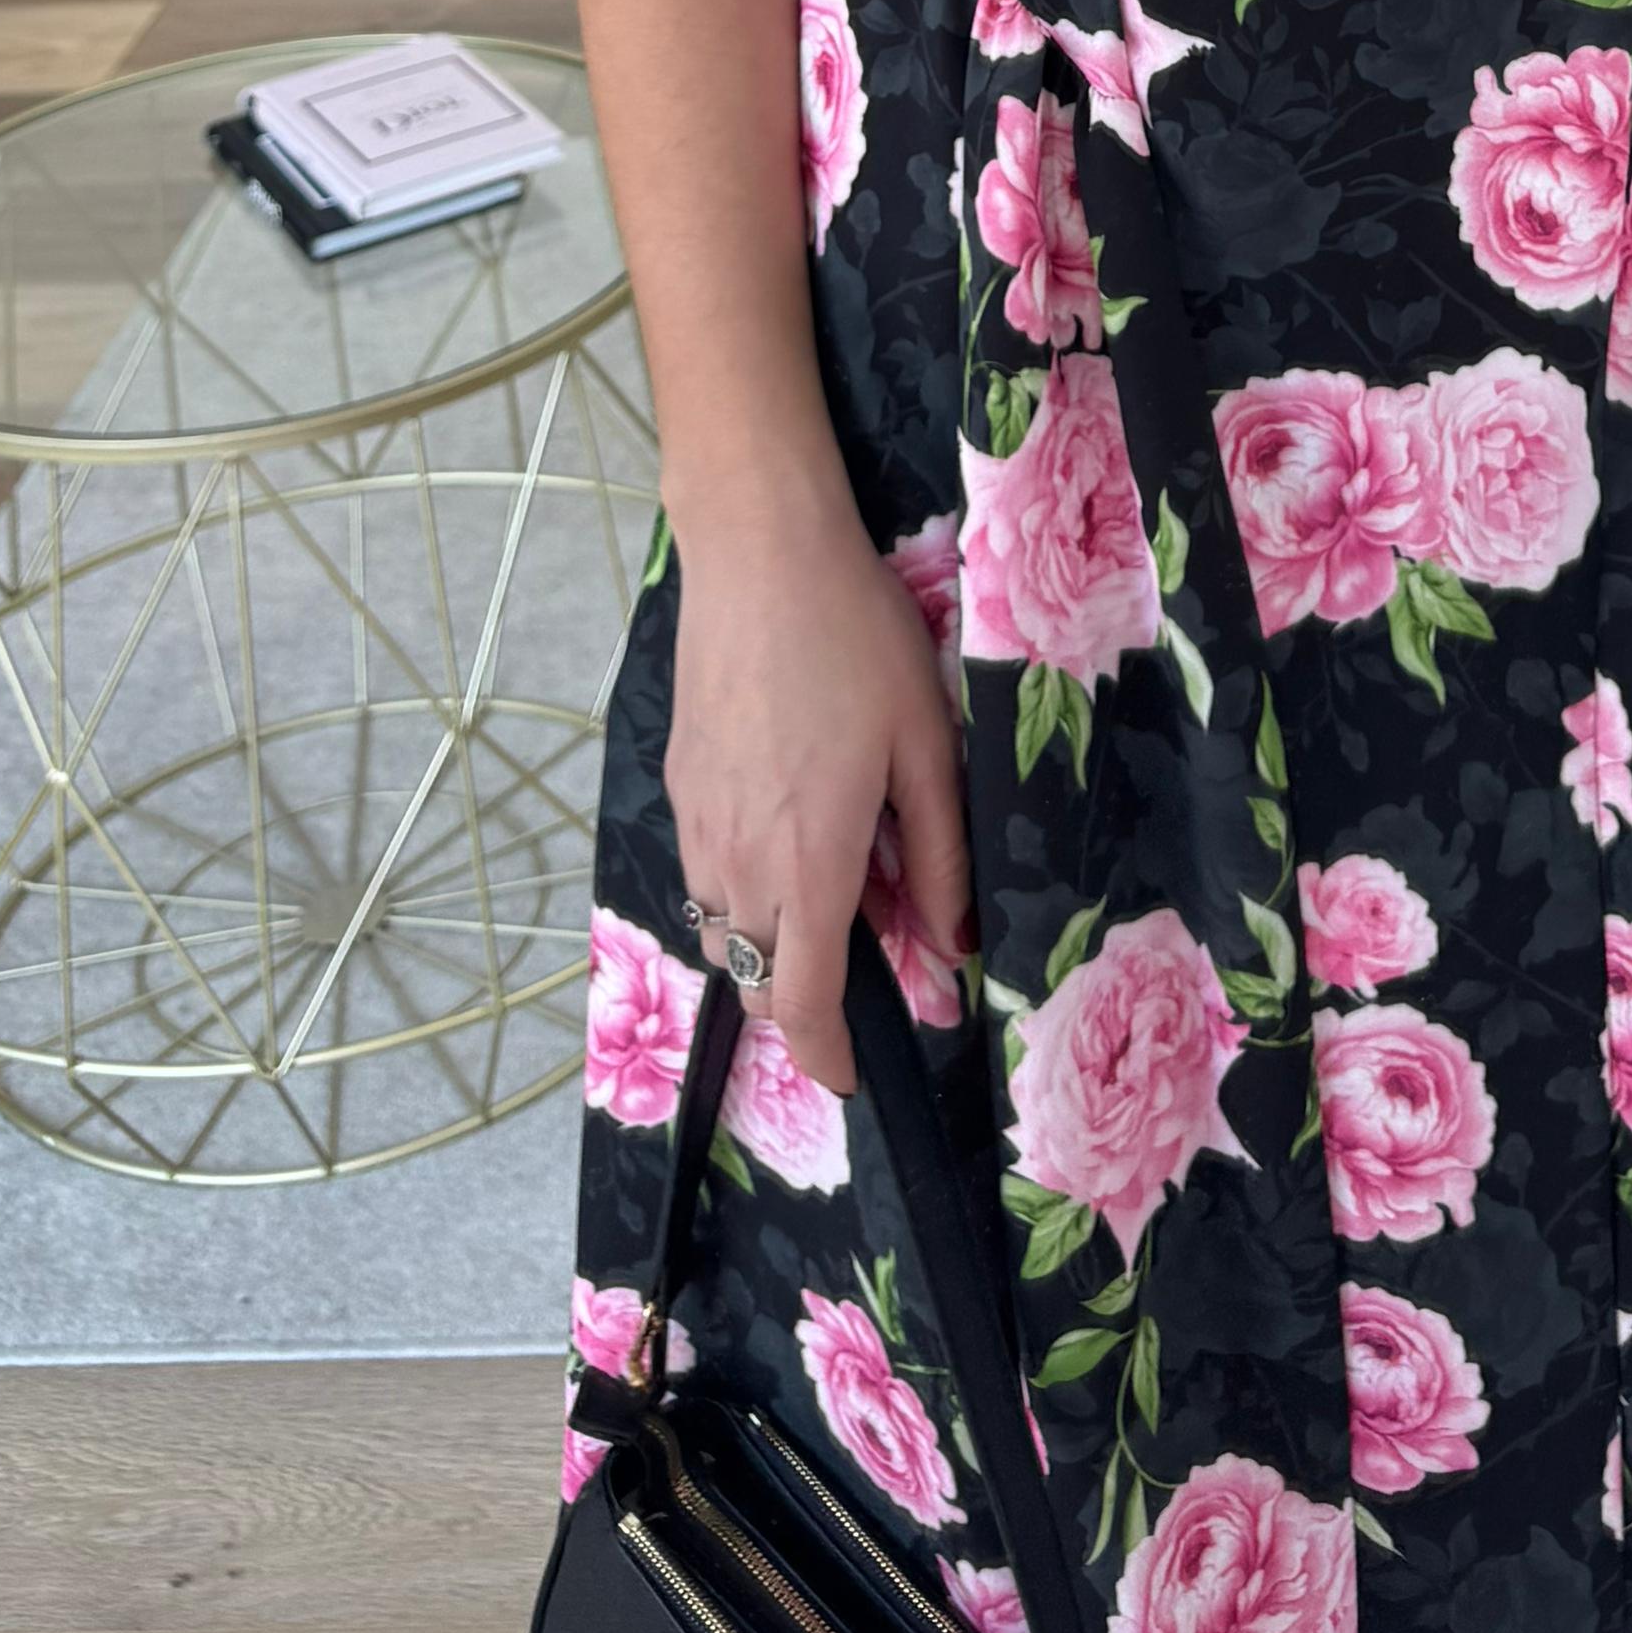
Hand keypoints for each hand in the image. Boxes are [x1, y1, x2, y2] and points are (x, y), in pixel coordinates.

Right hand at [663, 489, 970, 1099]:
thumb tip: (953, 945)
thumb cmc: (857, 640)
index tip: (853, 1078)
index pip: (802, 1005)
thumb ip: (938, 856)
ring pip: (724, 928)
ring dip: (769, 940)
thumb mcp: (925, 745)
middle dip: (803, 999)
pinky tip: (785, 824)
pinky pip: (705, 872)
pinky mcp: (678, 785)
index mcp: (810, 864)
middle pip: (758, 978)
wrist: (758, 554)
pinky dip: (742, 886)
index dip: (828, 1057)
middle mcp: (739, 862)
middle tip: (862, 965)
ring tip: (825, 889)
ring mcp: (698, 824)